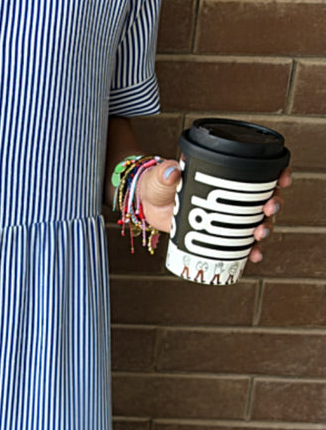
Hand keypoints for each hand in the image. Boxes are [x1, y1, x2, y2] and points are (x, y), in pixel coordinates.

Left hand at [137, 160, 292, 262]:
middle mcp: (232, 196)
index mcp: (225, 175)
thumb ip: (165, 175)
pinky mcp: (219, 234)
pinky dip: (250, 250)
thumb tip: (173, 172)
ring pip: (256, 222)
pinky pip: (241, 243)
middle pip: (264, 199)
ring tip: (259, 237)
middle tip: (267, 211)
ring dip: (265, 229)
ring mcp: (227, 217)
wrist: (146, 206)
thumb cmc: (156, 185)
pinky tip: (254, 256)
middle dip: (273, 206)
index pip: (258, 172)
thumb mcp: (161, 178)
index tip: (282, 180)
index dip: (277, 175)